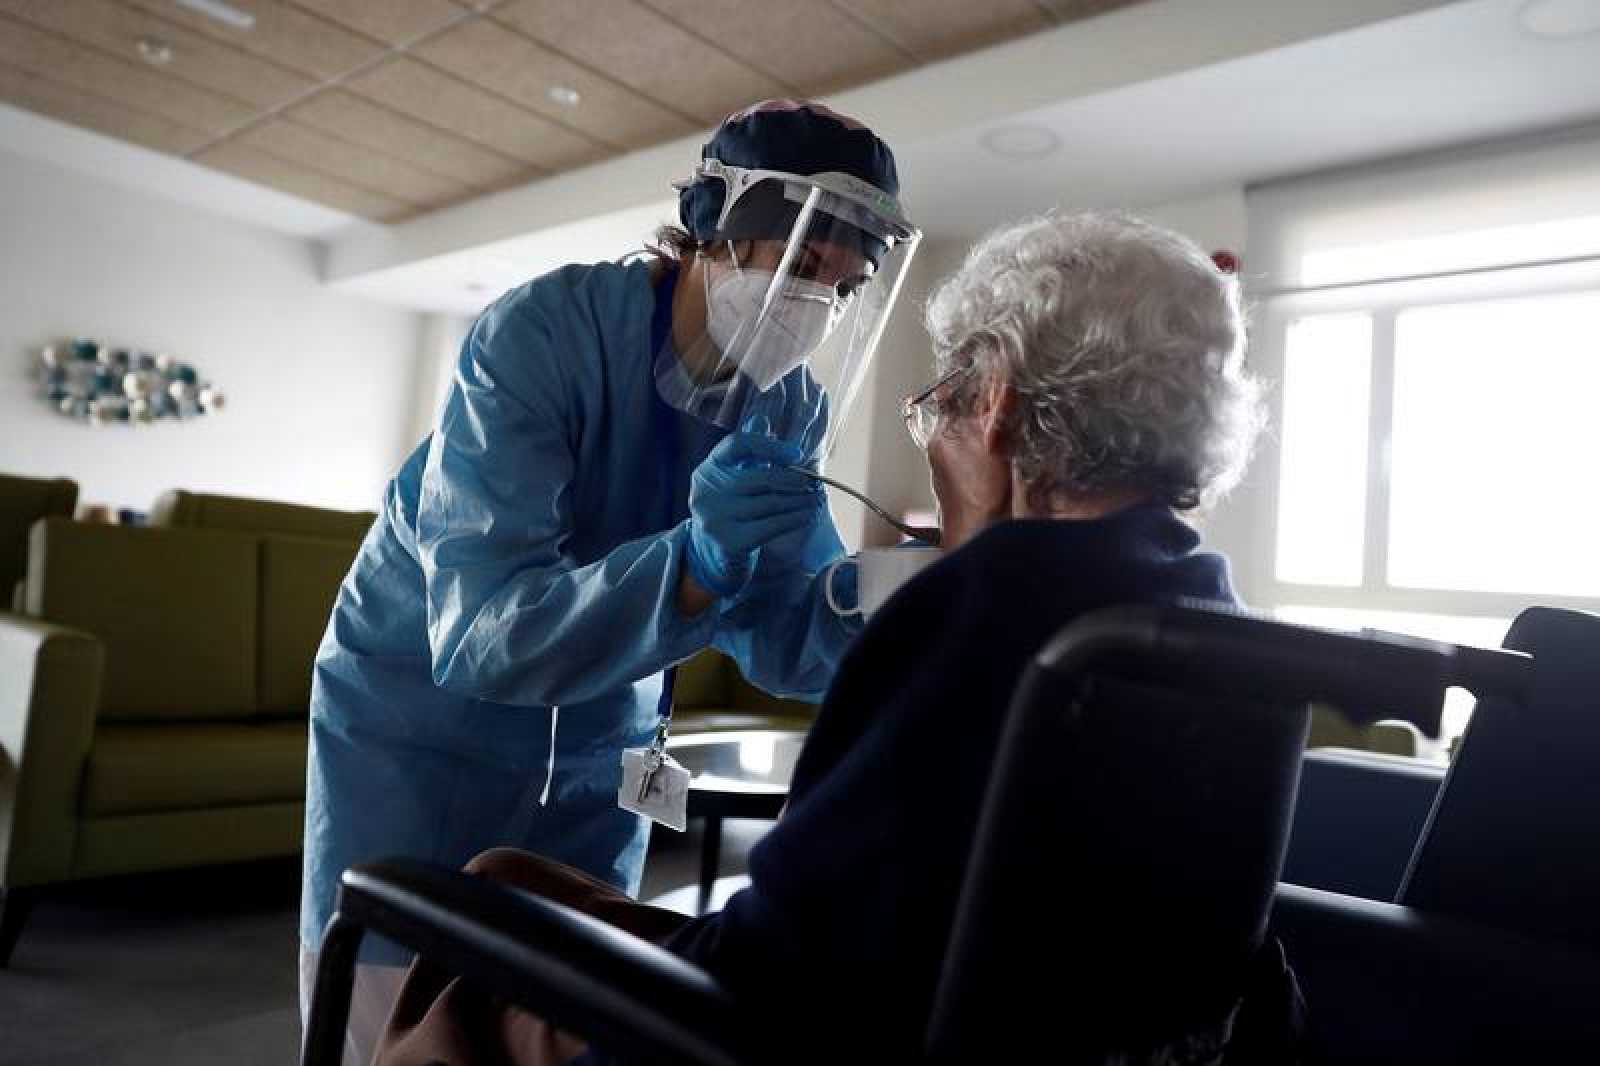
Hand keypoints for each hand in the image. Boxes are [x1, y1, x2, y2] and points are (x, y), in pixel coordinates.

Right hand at [684, 430, 824, 596]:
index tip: (796, 454)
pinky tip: (807, 515)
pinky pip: (771, 526)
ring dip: (799, 501)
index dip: (768, 445)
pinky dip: (794, 519)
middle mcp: (706, 490)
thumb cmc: (732, 508)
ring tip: (816, 499)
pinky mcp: (729, 541)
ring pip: (769, 503)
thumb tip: (762, 420)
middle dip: (792, 480)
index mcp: (709, 467)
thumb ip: (749, 451)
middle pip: (758, 478)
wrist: (713, 553)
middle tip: (813, 483)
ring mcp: (715, 517)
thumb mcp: (735, 477)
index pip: (736, 445)